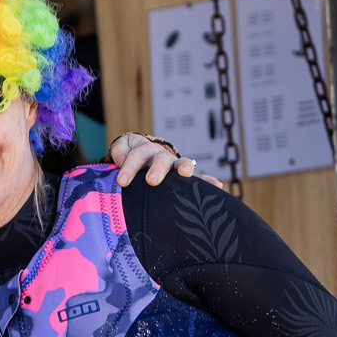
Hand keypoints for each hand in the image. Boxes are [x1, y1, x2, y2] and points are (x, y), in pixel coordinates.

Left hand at [105, 134, 227, 190]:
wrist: (143, 158)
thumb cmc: (129, 158)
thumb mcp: (122, 150)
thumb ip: (119, 151)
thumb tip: (120, 160)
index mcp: (145, 151)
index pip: (137, 155)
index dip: (130, 166)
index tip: (122, 181)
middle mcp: (162, 157)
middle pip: (161, 159)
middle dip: (157, 169)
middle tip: (151, 181)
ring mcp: (175, 166)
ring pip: (182, 164)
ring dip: (184, 168)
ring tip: (185, 174)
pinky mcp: (185, 177)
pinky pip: (198, 178)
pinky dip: (207, 181)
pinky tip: (217, 185)